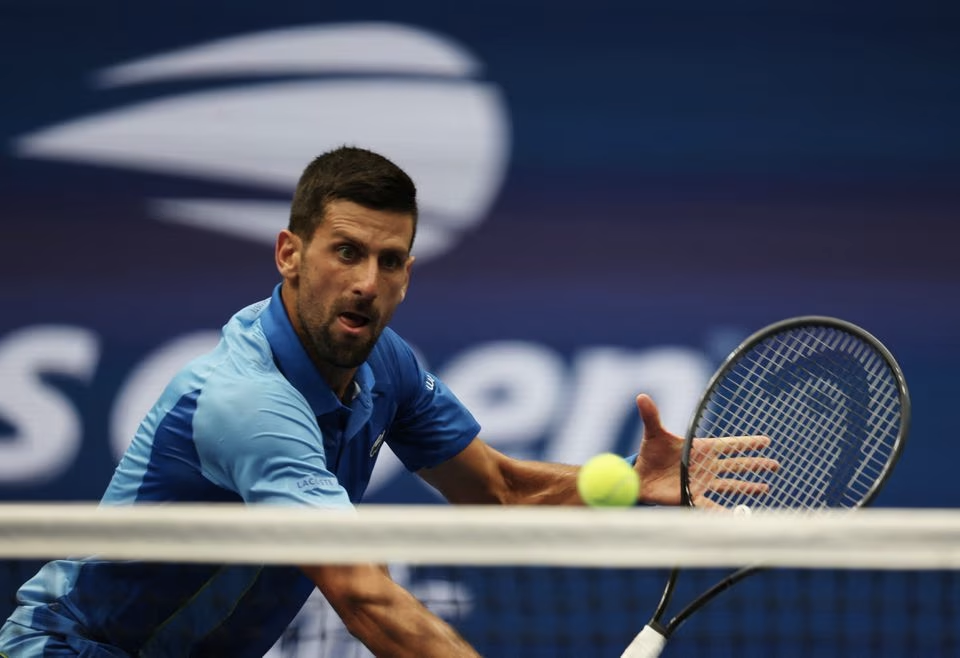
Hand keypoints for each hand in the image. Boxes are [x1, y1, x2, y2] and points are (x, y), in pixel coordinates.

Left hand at [633, 394, 777, 506]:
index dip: (747, 443)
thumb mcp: (653, 433)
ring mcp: (702, 482)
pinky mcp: (693, 496)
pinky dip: (725, 512)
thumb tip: (641, 396)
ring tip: (766, 488)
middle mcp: (706, 466)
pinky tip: (739, 515)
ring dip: (748, 487)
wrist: (640, 476)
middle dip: (756, 465)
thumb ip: (651, 416)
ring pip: (731, 484)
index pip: (729, 445)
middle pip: (736, 465)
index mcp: (700, 448)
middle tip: (775, 465)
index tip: (766, 441)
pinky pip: (712, 505)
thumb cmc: (650, 452)